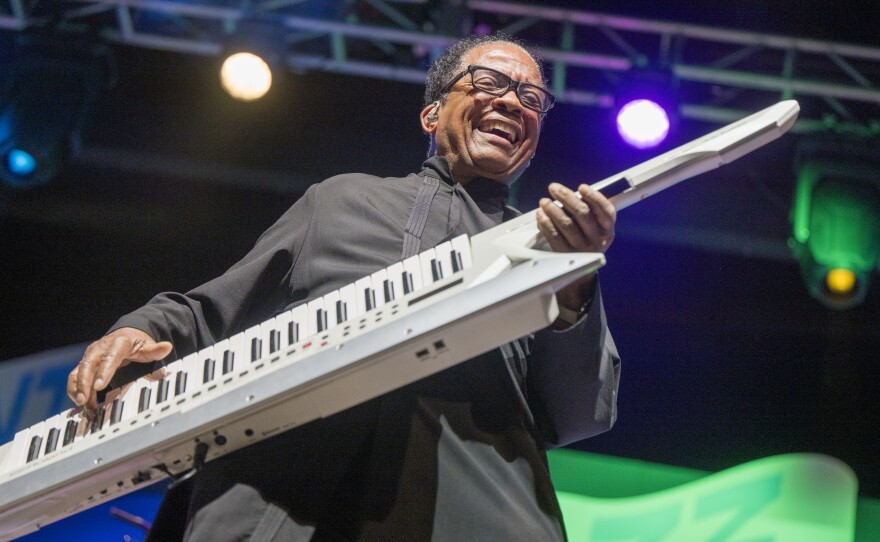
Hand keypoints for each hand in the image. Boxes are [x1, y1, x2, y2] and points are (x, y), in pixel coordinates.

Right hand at [68, 327, 172, 408]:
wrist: (125, 334)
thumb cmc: (136, 343)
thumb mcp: (147, 346)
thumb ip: (155, 351)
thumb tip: (167, 347)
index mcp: (118, 344)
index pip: (110, 358)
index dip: (103, 372)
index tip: (99, 386)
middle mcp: (100, 348)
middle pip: (88, 364)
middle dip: (84, 382)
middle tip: (84, 400)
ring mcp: (91, 355)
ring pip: (78, 371)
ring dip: (77, 388)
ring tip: (82, 404)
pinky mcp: (85, 363)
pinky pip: (75, 375)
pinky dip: (75, 389)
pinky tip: (82, 403)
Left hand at [536, 182, 615, 310]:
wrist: (583, 270)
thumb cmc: (587, 240)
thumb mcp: (596, 227)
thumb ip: (589, 211)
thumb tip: (570, 194)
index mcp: (607, 230)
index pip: (606, 210)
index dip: (594, 197)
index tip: (581, 187)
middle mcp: (598, 239)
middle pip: (582, 214)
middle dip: (566, 197)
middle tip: (554, 188)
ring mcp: (583, 249)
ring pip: (567, 224)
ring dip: (553, 209)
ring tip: (544, 201)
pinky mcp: (567, 255)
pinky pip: (555, 236)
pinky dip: (546, 223)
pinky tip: (541, 215)